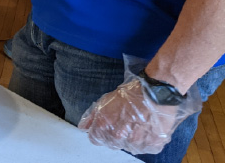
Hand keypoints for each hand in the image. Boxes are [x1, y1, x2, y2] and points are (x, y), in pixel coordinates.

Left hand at [79, 57, 201, 154]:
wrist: (157, 92)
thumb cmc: (132, 93)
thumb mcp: (107, 100)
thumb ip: (93, 116)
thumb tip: (83, 127)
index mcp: (104, 125)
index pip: (95, 139)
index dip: (99, 133)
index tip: (106, 128)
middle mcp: (118, 136)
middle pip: (112, 144)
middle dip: (116, 135)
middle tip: (125, 123)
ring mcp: (136, 142)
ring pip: (129, 146)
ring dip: (132, 138)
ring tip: (138, 124)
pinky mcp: (152, 145)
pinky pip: (145, 148)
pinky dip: (146, 141)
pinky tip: (148, 128)